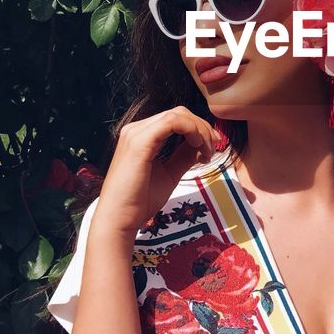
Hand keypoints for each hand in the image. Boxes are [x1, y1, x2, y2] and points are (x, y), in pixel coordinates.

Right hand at [90, 106, 222, 240]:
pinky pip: (171, 122)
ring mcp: (136, 133)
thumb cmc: (141, 200)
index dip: (199, 128)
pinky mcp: (139, 142)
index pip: (175, 119)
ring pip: (177, 115)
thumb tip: (201, 146)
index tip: (212, 147)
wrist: (120, 219)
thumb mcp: (170, 174)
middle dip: (202, 127)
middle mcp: (137, 129)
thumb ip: (183, 157)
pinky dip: (191, 130)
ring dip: (199, 130)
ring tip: (207, 152)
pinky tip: (198, 147)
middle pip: (178, 113)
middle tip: (214, 148)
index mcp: (142, 136)